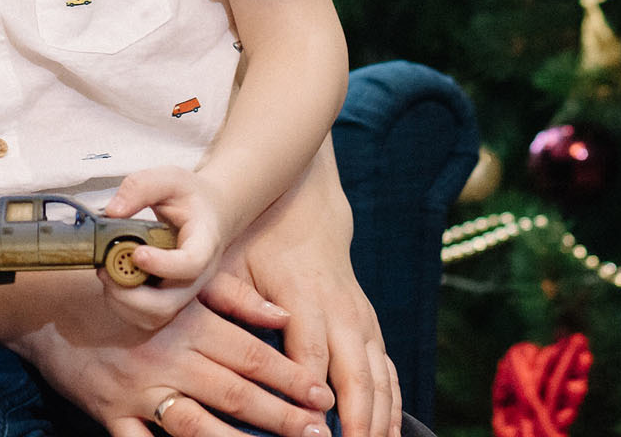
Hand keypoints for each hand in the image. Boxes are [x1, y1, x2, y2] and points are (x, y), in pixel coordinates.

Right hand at [12, 279, 332, 436]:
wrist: (47, 296)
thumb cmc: (118, 284)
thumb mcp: (177, 281)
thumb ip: (233, 296)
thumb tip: (282, 314)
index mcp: (187, 323)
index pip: (250, 354)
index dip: (290, 376)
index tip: (322, 394)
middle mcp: (167, 357)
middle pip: (235, 393)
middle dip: (282, 417)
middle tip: (319, 434)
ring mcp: (138, 389)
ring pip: (197, 426)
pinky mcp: (111, 413)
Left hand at [101, 166, 234, 330]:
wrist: (210, 214)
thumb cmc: (190, 197)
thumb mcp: (170, 178)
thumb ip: (140, 187)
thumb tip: (112, 212)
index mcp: (204, 243)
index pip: (191, 264)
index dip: (163, 265)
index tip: (137, 253)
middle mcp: (198, 276)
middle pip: (168, 303)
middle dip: (130, 293)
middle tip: (105, 268)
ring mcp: (185, 292)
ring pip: (155, 316)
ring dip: (123, 302)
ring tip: (106, 273)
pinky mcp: (170, 300)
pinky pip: (147, 318)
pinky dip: (123, 307)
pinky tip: (113, 281)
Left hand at [224, 164, 400, 436]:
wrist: (303, 206)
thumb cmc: (254, 239)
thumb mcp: (230, 261)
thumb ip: (229, 300)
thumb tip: (232, 341)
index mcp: (301, 297)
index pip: (309, 356)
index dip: (310, 397)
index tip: (310, 431)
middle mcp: (339, 311)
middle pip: (353, 374)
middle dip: (355, 420)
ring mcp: (361, 319)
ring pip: (378, 378)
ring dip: (379, 419)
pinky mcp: (371, 326)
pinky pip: (388, 371)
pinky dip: (391, 405)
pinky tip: (389, 435)